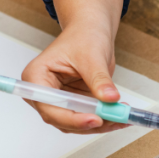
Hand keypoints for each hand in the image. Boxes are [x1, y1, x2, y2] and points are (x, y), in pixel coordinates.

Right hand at [21, 0, 126, 133]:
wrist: (92, 33)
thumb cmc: (84, 37)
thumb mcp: (92, 56)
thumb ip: (99, 80)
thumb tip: (111, 99)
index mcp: (36, 78)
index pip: (49, 107)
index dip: (71, 118)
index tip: (95, 120)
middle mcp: (44, 93)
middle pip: (62, 120)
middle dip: (89, 123)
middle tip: (115, 119)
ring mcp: (60, 101)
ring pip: (77, 124)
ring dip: (101, 124)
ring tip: (123, 116)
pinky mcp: (76, 105)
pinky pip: (89, 119)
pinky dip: (105, 120)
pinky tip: (122, 117)